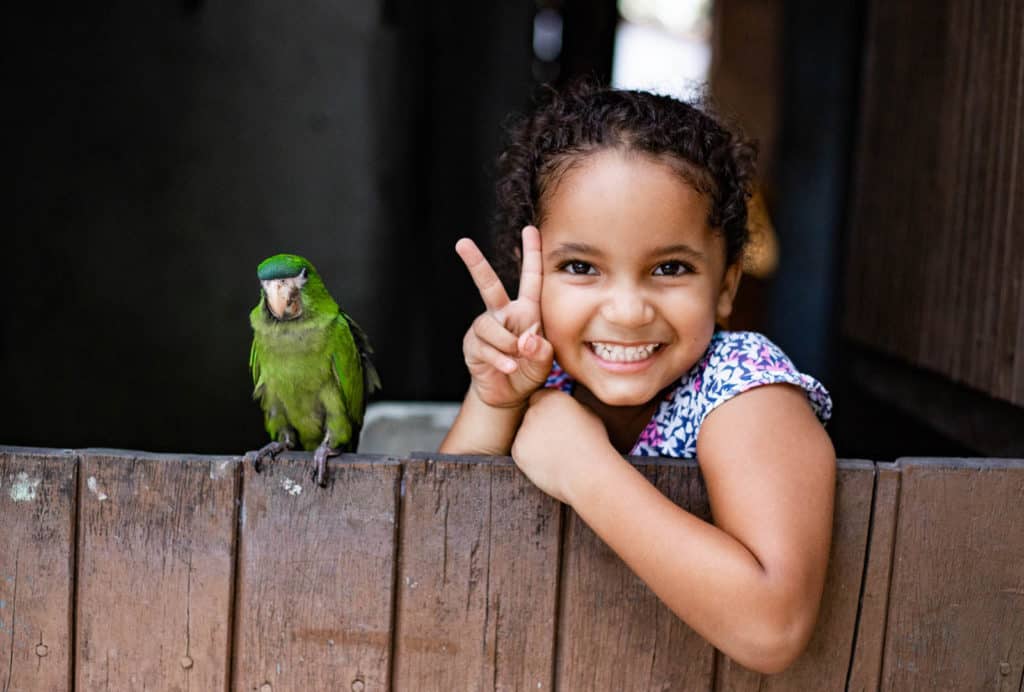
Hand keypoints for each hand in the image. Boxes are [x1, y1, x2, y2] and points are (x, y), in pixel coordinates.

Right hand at [456, 226, 553, 408]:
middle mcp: (503, 314)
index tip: (530, 229)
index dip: (532, 254)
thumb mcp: (546, 361)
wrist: (509, 394)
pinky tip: (509, 367)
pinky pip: (485, 347)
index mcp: (526, 311)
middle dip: (475, 263)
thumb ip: (542, 350)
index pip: (531, 279)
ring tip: (516, 360)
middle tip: (462, 243)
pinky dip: (500, 359)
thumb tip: (525, 339)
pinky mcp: (473, 345)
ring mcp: (485, 329)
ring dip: (506, 344)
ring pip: (490, 326)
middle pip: (489, 285)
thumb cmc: (530, 370)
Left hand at [512, 389, 613, 503]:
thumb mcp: (588, 413)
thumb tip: (561, 406)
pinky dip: (531, 457)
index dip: (549, 410)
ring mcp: (523, 431)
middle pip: (531, 414)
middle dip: (540, 425)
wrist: (589, 474)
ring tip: (557, 453)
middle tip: (558, 441)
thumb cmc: (594, 445)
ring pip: (525, 433)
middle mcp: (534, 410)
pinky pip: (521, 451)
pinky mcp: (517, 451)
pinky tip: (549, 462)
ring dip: (535, 441)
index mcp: (553, 397)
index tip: (558, 422)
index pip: (541, 397)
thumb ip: (569, 405)